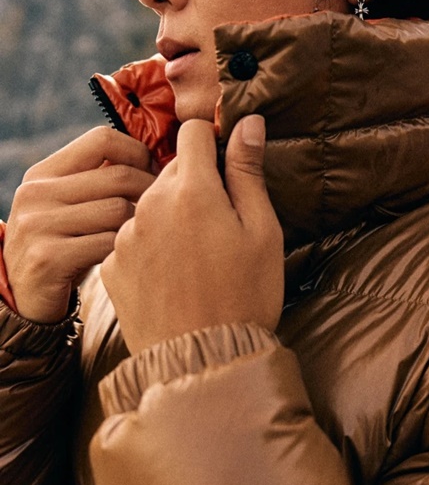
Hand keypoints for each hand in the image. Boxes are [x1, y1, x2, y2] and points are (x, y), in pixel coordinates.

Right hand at [4, 127, 154, 322]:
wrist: (25, 299)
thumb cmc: (67, 246)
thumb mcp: (71, 205)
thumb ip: (100, 180)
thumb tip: (159, 157)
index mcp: (43, 173)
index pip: (102, 139)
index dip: (138, 153)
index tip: (153, 175)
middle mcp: (36, 194)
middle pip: (119, 176)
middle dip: (151, 192)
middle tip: (163, 210)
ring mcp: (38, 225)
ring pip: (119, 209)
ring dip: (140, 225)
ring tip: (143, 236)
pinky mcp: (48, 258)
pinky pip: (109, 243)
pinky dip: (126, 250)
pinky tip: (127, 257)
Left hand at [101, 116, 283, 354]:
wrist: (202, 362)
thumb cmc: (245, 295)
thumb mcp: (262, 231)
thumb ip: (247, 172)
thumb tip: (248, 123)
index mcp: (192, 190)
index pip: (192, 133)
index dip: (212, 142)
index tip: (225, 166)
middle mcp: (150, 205)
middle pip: (171, 170)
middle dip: (195, 184)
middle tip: (221, 226)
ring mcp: (125, 236)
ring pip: (150, 205)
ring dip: (171, 216)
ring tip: (197, 259)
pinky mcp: (111, 266)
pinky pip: (133, 239)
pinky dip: (151, 247)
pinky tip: (173, 277)